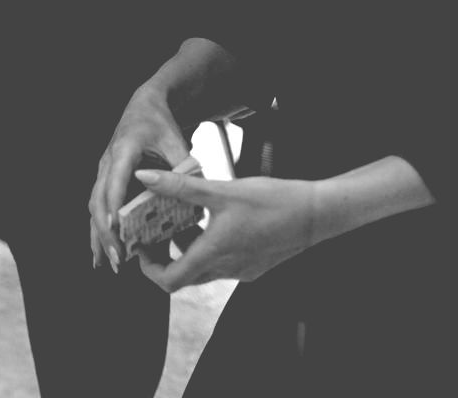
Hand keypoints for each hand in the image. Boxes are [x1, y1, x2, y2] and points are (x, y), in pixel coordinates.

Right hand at [89, 87, 190, 268]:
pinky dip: (98, 230)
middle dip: (106, 231)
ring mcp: (103, 172)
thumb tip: (197, 196)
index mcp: (123, 150)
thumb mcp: (175, 141)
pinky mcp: (105, 181)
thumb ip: (184, 166)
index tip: (116, 228)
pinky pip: (97, 208)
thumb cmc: (160, 124)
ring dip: (99, 235)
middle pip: (99, 200)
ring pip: (94, 207)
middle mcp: (107, 162)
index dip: (114, 205)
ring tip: (107, 264)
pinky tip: (100, 253)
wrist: (143, 107)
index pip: (115, 181)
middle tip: (118, 257)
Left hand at [132, 172, 321, 290]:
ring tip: (182, 218)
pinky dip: (209, 246)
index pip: (169, 280)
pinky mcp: (255, 265)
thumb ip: (180, 186)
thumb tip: (145, 177)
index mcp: (214, 254)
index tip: (141, 246)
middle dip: (164, 255)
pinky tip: (212, 220)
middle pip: (184, 275)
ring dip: (187, 248)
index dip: (149, 268)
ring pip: (203, 267)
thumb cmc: (272, 201)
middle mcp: (226, 269)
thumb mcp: (221, 190)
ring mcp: (242, 270)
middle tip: (155, 230)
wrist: (316, 214)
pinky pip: (222, 262)